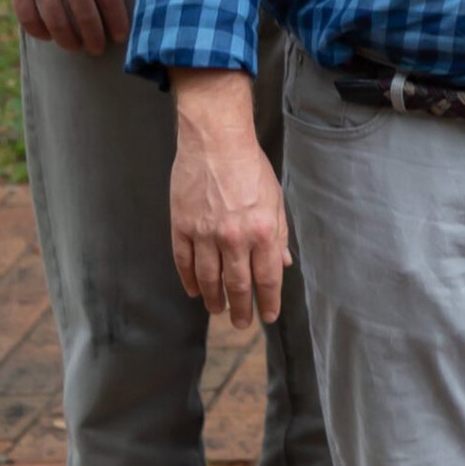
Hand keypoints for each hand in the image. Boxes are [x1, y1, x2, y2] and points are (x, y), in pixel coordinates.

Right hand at [0, 0, 127, 52]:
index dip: (117, 21)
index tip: (120, 35)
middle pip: (86, 16)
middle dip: (95, 38)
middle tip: (98, 49)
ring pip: (57, 22)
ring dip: (69, 40)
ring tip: (75, 47)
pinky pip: (27, 15)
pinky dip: (38, 30)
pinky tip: (46, 35)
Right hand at [169, 73, 288, 325]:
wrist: (215, 142)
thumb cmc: (251, 168)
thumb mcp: (276, 201)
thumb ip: (279, 235)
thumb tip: (283, 264)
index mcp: (263, 231)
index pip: (267, 278)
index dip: (269, 302)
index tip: (269, 316)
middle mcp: (234, 238)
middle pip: (238, 285)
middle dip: (242, 309)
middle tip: (242, 324)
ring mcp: (205, 234)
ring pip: (208, 279)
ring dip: (214, 299)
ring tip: (218, 310)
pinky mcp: (181, 226)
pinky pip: (184, 261)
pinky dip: (189, 279)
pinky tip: (194, 290)